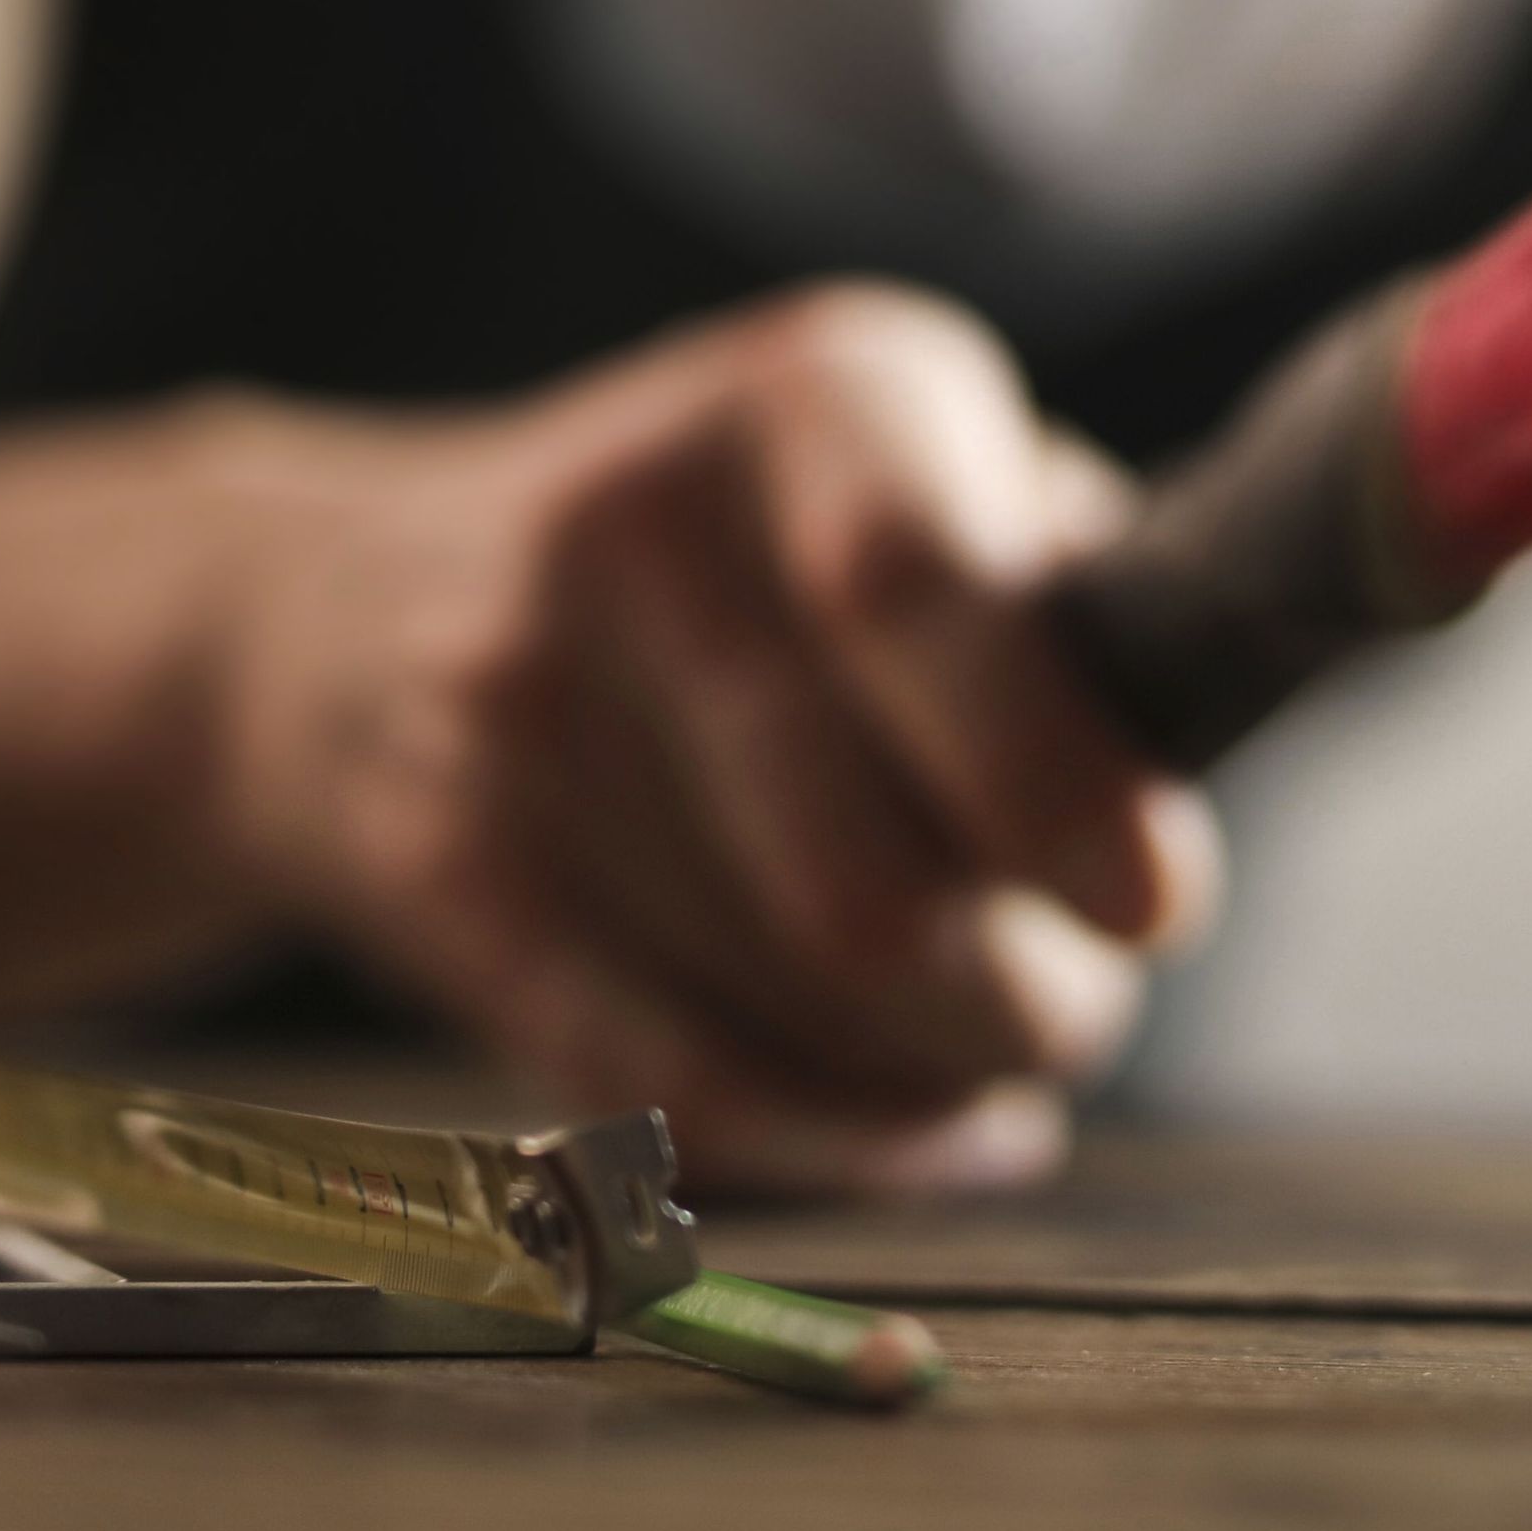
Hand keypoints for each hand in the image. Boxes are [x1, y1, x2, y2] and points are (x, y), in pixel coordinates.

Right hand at [211, 284, 1218, 1190]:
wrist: (330, 602)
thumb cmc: (726, 547)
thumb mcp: (890, 460)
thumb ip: (1057, 582)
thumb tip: (1201, 739)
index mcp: (809, 395)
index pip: (919, 591)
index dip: (1053, 775)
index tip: (1155, 902)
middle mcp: (642, 525)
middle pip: (863, 864)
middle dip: (1022, 993)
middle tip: (1081, 1007)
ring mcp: (514, 701)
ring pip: (779, 990)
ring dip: (936, 1070)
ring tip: (994, 1050)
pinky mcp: (432, 867)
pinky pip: (658, 1069)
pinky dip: (825, 1136)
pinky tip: (913, 1131)